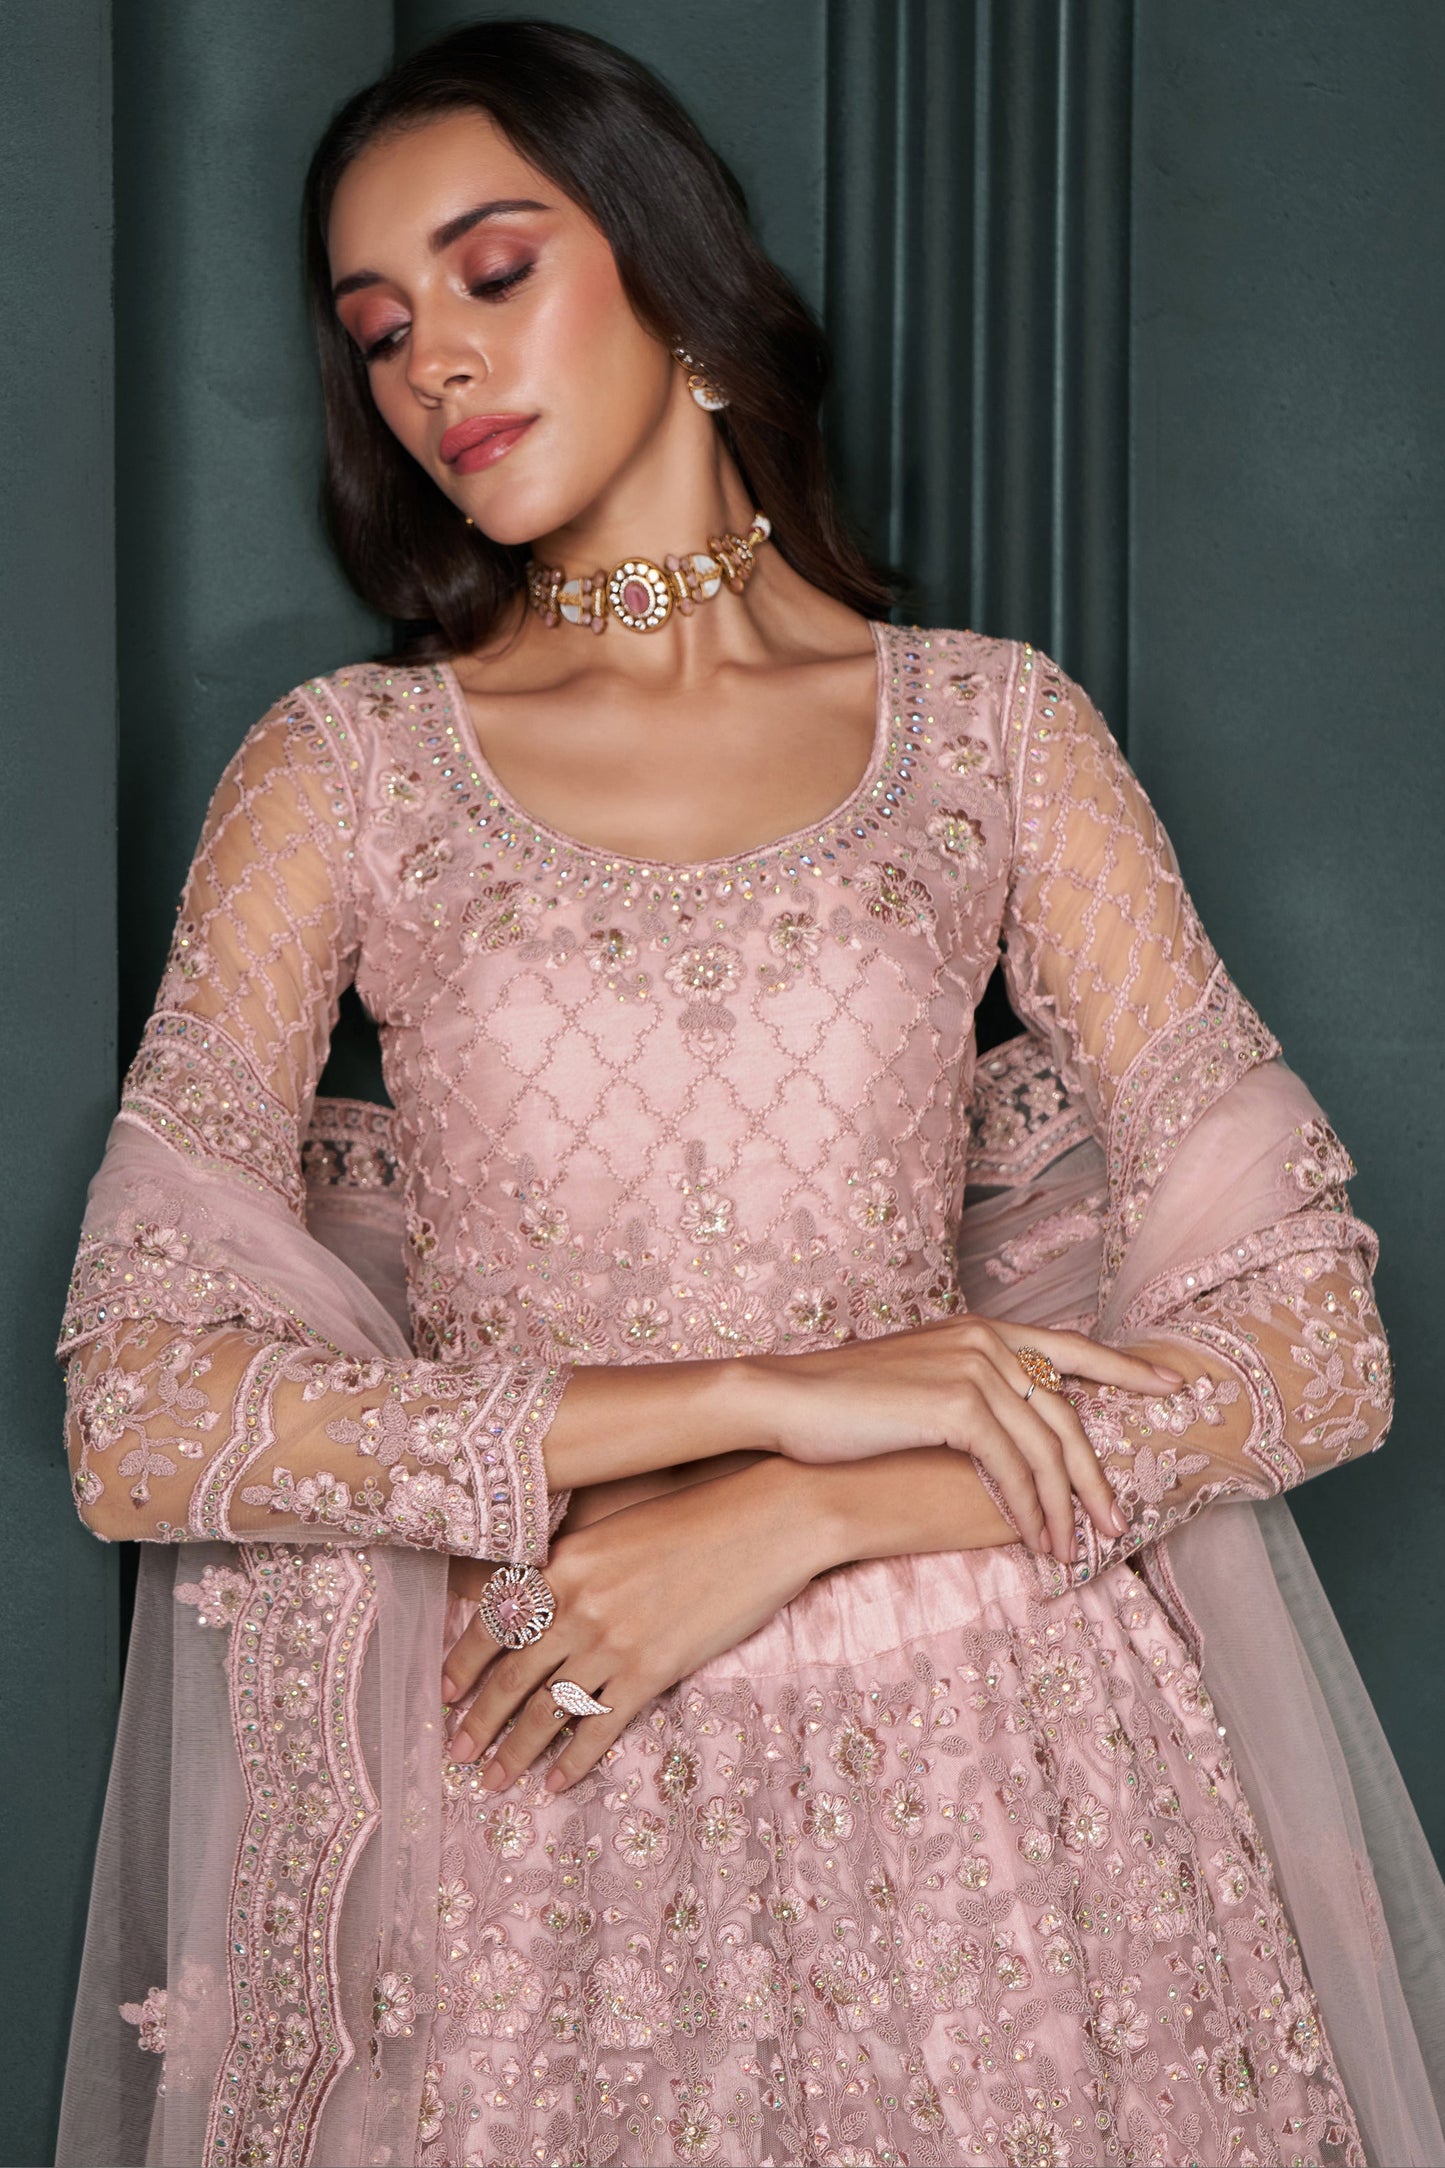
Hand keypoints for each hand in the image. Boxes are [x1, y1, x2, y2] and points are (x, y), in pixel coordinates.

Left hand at [441, 1458, 829, 1792]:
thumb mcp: (615, 1530)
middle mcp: (577, 1604)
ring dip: (514, 1751)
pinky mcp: (652, 1671)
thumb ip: (571, 1566)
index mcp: (563, 1563)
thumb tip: (533, 1599)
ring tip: (493, 1779)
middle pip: (510, 1675)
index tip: (444, 1693)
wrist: (766, 1522)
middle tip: (454, 1753)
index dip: (462, 1663)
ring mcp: (613, 1641)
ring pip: (545, 1709)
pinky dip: (573, 1761)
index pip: (493, 1622)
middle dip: (477, 1720)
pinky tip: (556, 1782)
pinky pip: (599, 1727)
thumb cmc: (696, 1515)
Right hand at [748, 1317, 1181, 1561]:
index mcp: (982, 1329)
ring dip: (1065, 1509)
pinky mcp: (956, 1406)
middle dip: (1097, 1476)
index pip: (1071, 1347)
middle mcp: (986, 1340)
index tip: (1174, 1388)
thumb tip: (1007, 1425)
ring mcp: (973, 1369)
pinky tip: (1036, 1542)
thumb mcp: (919, 1380)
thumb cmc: (841, 1400)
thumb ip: (969, 1389)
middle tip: (1118, 1523)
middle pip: (1068, 1414)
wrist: (785, 1400)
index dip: (1127, 1370)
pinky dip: (1030, 1511)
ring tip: (1075, 1552)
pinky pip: (1013, 1469)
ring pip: (1046, 1450)